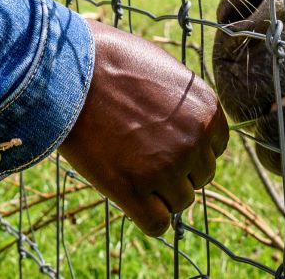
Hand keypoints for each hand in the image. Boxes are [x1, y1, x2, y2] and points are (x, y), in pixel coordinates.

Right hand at [57, 20, 230, 235]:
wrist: (68, 70)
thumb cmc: (109, 62)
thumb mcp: (163, 71)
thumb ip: (183, 104)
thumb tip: (188, 130)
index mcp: (206, 109)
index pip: (215, 148)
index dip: (189, 148)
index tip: (163, 140)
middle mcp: (194, 141)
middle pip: (199, 177)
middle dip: (176, 170)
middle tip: (142, 153)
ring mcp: (165, 167)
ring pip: (180, 201)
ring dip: (160, 192)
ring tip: (130, 168)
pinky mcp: (133, 189)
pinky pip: (157, 224)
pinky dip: (148, 217)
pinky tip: (130, 197)